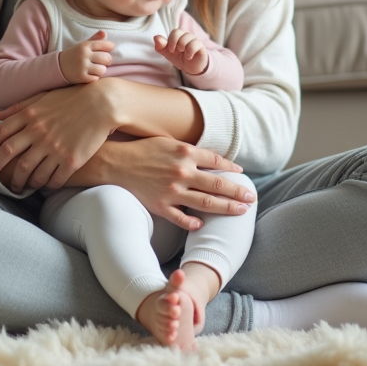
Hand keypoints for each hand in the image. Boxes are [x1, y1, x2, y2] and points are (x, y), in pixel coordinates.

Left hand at [0, 81, 118, 192]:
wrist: (103, 103)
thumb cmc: (72, 98)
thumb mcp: (42, 97)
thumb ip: (18, 107)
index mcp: (30, 115)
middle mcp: (38, 132)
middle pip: (9, 156)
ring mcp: (54, 147)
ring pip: (29, 172)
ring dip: (21, 182)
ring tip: (19, 185)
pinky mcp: (71, 160)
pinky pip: (52, 179)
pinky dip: (45, 184)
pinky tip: (43, 184)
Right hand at [59, 31, 114, 83]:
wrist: (58, 66)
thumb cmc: (75, 55)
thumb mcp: (83, 45)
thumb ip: (95, 39)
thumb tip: (104, 33)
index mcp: (85, 45)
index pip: (105, 45)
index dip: (110, 48)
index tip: (108, 50)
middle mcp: (84, 55)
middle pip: (107, 58)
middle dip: (107, 61)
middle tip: (103, 62)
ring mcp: (82, 66)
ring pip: (103, 70)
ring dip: (101, 70)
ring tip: (96, 69)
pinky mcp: (81, 77)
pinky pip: (96, 78)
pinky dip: (94, 77)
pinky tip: (89, 74)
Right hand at [105, 137, 254, 231]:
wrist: (114, 163)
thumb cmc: (141, 149)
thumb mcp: (167, 142)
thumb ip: (188, 150)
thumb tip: (208, 157)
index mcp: (185, 152)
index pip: (216, 161)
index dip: (231, 168)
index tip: (241, 174)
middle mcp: (183, 172)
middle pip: (218, 184)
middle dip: (237, 192)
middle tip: (251, 198)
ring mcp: (173, 191)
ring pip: (207, 203)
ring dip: (227, 208)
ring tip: (241, 211)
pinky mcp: (161, 205)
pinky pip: (182, 218)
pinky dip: (193, 223)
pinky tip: (202, 225)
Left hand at [154, 29, 208, 75]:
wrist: (191, 68)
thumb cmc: (179, 58)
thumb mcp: (168, 54)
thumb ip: (161, 46)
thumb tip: (155, 37)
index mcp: (179, 36)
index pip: (174, 31)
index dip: (171, 41)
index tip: (171, 50)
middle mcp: (187, 36)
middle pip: (178, 32)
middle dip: (175, 43)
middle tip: (178, 52)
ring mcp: (195, 40)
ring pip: (188, 36)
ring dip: (183, 47)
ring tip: (184, 54)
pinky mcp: (201, 46)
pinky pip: (196, 43)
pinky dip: (190, 51)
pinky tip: (189, 57)